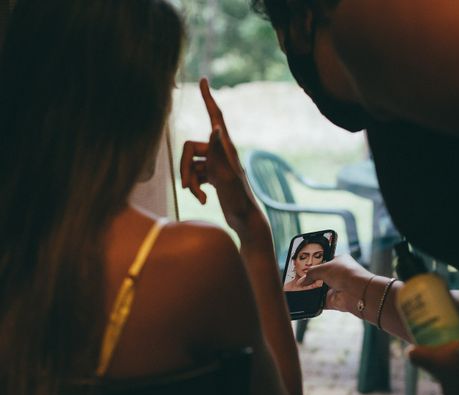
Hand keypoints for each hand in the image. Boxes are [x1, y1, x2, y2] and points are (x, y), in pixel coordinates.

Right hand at [180, 78, 265, 239]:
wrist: (245, 221)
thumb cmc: (239, 200)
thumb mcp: (227, 177)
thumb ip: (219, 153)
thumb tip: (214, 129)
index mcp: (226, 148)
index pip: (215, 117)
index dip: (208, 99)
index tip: (203, 80)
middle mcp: (220, 153)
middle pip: (188, 149)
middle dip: (184, 169)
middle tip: (189, 188)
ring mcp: (215, 165)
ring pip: (189, 164)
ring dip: (189, 182)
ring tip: (200, 197)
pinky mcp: (212, 176)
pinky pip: (193, 175)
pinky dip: (194, 188)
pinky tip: (204, 199)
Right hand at [303, 255, 372, 311]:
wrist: (357, 291)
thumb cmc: (345, 273)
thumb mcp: (323, 268)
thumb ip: (311, 273)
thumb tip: (302, 281)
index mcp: (339, 261)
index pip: (324, 261)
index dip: (314, 263)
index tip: (303, 266)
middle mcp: (338, 275)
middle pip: (320, 276)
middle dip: (310, 278)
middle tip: (297, 279)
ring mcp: (336, 288)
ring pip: (319, 290)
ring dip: (311, 290)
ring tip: (298, 288)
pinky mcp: (334, 300)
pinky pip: (320, 302)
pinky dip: (313, 302)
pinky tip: (304, 299)